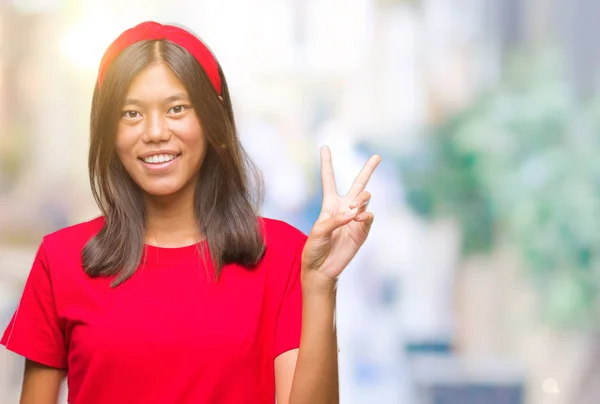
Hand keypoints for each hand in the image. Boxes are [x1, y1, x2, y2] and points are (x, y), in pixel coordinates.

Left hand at [302, 145, 380, 288]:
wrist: (321, 269)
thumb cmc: (314, 249)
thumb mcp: (318, 232)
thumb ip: (335, 220)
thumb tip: (354, 213)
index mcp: (329, 205)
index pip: (328, 180)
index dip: (327, 163)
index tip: (325, 146)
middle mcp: (344, 209)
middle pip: (357, 184)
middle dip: (368, 170)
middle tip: (377, 156)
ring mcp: (355, 219)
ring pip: (365, 198)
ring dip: (362, 199)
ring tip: (354, 207)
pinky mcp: (362, 231)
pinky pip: (369, 217)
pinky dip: (365, 215)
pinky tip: (358, 217)